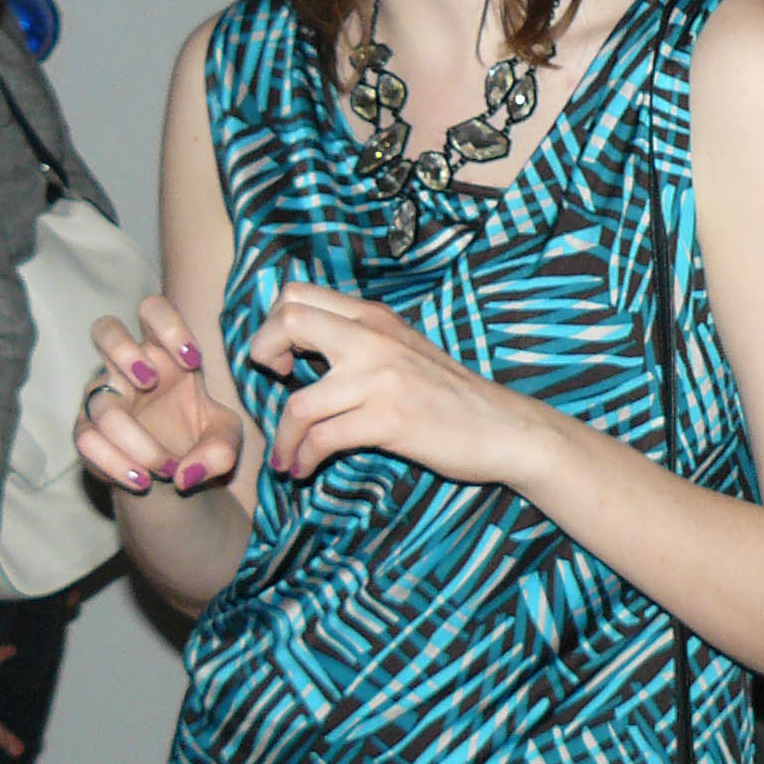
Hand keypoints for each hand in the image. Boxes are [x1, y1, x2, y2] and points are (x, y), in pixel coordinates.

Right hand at [76, 293, 244, 497]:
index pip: (154, 310)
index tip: (194, 360)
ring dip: (136, 440)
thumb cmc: (201, 437)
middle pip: (105, 330)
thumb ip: (221, 449)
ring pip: (101, 405)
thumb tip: (188, 473)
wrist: (177, 475)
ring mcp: (102, 398)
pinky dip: (115, 463)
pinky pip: (87, 441)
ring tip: (167, 467)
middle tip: (151, 381)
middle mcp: (127, 369)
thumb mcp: (225, 441)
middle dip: (124, 352)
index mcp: (164, 353)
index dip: (169, 326)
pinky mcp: (87, 433)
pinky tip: (142, 480)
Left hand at [247, 283, 543, 483]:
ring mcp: (379, 379)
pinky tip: (305, 469)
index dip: (273, 323)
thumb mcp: (403, 350)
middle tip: (274, 384)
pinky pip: (322, 440)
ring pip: (298, 403)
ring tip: (285, 458)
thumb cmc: (449, 395)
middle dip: (261, 354)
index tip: (284, 358)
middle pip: (287, 320)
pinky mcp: (388, 420)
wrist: (502, 427)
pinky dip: (304, 458)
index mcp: (373, 319)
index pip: (298, 294)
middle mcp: (373, 339)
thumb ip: (360, 342)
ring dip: (282, 437)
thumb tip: (302, 350)